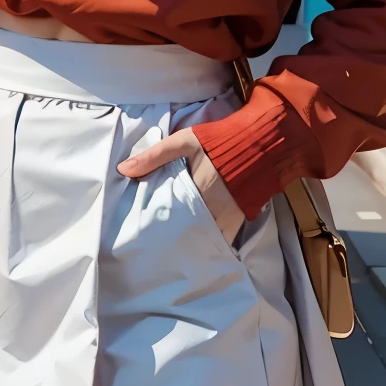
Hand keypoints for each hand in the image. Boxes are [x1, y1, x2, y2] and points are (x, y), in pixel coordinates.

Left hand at [117, 127, 245, 244]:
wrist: (262, 142)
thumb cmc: (219, 140)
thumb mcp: (185, 141)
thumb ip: (155, 156)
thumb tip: (123, 170)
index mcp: (195, 191)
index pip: (169, 215)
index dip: (156, 223)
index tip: (143, 228)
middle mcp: (212, 210)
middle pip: (185, 230)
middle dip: (171, 235)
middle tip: (155, 241)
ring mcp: (227, 218)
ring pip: (202, 236)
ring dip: (189, 239)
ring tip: (173, 244)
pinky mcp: (239, 220)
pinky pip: (220, 237)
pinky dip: (208, 239)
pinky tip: (197, 241)